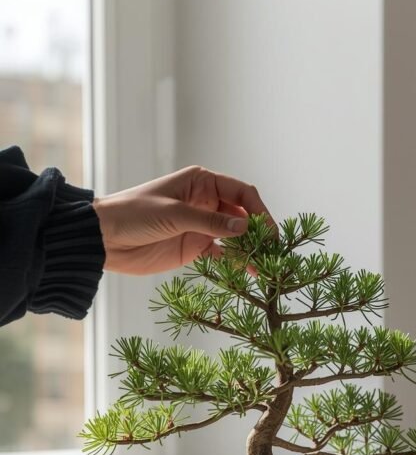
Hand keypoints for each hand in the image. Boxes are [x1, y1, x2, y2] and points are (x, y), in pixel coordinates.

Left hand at [93, 166, 271, 274]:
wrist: (104, 238)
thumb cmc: (134, 214)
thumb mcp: (174, 214)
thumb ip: (210, 222)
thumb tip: (245, 228)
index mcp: (202, 182)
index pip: (242, 192)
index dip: (259, 210)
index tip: (270, 230)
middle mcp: (206, 201)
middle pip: (243, 215)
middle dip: (259, 232)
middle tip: (272, 252)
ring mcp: (202, 225)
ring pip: (236, 236)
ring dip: (250, 250)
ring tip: (264, 267)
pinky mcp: (195, 247)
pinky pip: (223, 253)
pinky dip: (235, 262)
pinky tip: (246, 272)